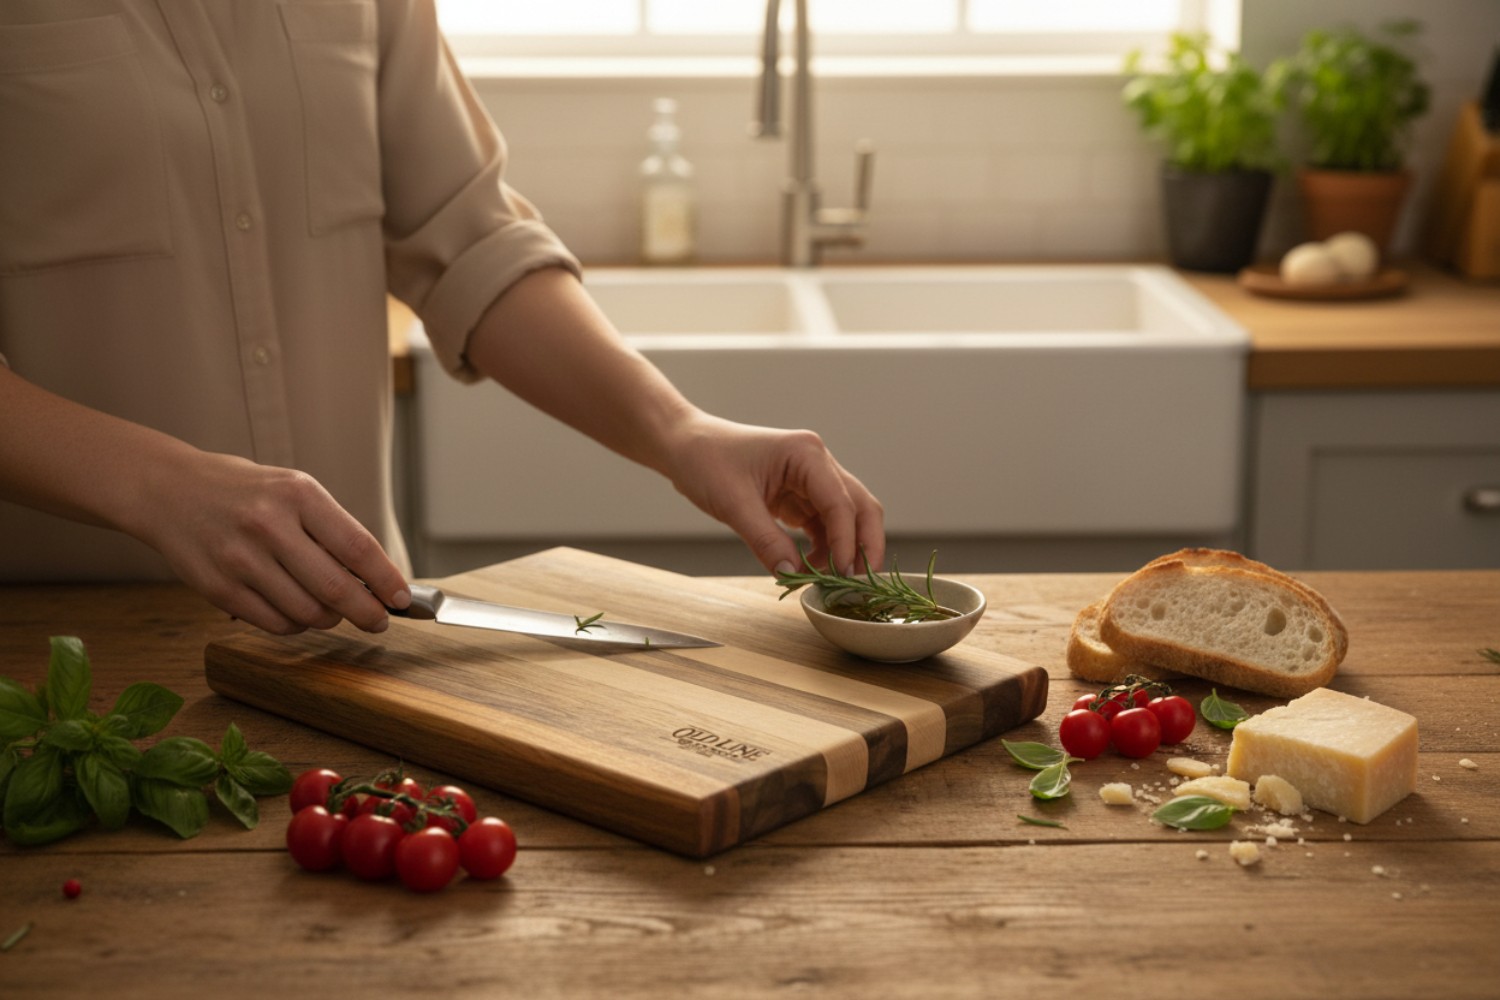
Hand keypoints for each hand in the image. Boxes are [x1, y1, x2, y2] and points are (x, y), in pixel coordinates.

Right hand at [130, 451, 409, 634]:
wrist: (168, 490)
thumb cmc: (243, 492)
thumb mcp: (292, 490)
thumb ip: (330, 529)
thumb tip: (375, 578)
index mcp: (298, 495)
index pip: (357, 547)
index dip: (386, 580)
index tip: (403, 598)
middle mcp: (269, 525)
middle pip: (335, 589)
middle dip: (368, 613)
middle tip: (379, 621)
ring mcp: (240, 559)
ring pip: (307, 613)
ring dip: (331, 620)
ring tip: (334, 612)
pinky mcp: (218, 588)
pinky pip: (275, 624)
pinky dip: (297, 625)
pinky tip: (299, 613)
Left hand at [662, 414, 885, 575]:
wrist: (684, 447)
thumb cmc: (705, 461)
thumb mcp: (734, 504)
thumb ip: (766, 541)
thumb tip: (792, 575)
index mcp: (806, 454)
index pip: (841, 503)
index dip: (845, 542)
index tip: (841, 576)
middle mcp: (817, 463)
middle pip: (859, 507)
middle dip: (863, 545)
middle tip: (857, 583)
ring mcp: (811, 478)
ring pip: (846, 518)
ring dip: (842, 550)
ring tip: (824, 580)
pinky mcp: (800, 494)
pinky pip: (823, 524)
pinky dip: (823, 547)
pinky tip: (811, 568)